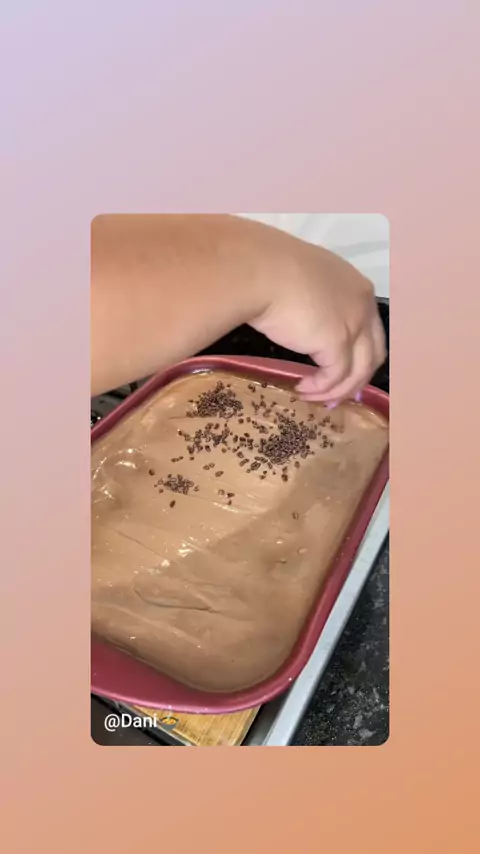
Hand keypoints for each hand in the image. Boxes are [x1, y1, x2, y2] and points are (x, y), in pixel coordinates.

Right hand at [250, 239, 385, 404]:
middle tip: (333, 394)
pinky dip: (321, 388)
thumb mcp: (305, 284)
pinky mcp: (337, 342)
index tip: (339, 372)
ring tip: (313, 397)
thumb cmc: (272, 270)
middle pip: (372, 354)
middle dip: (355, 379)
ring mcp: (354, 324)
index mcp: (358, 288)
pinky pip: (335, 376)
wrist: (260, 271)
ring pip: (359, 371)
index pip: (370, 330)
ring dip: (336, 390)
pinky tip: (302, 389)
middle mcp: (364, 306)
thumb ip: (316, 304)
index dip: (358, 355)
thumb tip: (305, 325)